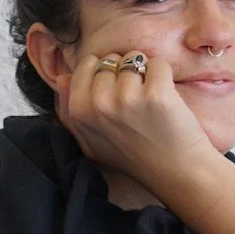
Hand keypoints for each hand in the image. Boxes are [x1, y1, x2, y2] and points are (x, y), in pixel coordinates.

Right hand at [60, 47, 216, 196]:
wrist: (174, 175)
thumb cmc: (133, 157)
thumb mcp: (92, 141)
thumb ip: (72, 111)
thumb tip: (60, 78)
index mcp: (79, 111)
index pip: (88, 64)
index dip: (105, 74)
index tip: (115, 99)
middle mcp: (98, 104)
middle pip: (111, 59)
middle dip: (125, 74)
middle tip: (135, 107)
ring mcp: (127, 99)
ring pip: (135, 58)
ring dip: (145, 75)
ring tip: (150, 106)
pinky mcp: (156, 94)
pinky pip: (158, 64)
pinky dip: (165, 77)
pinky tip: (166, 102)